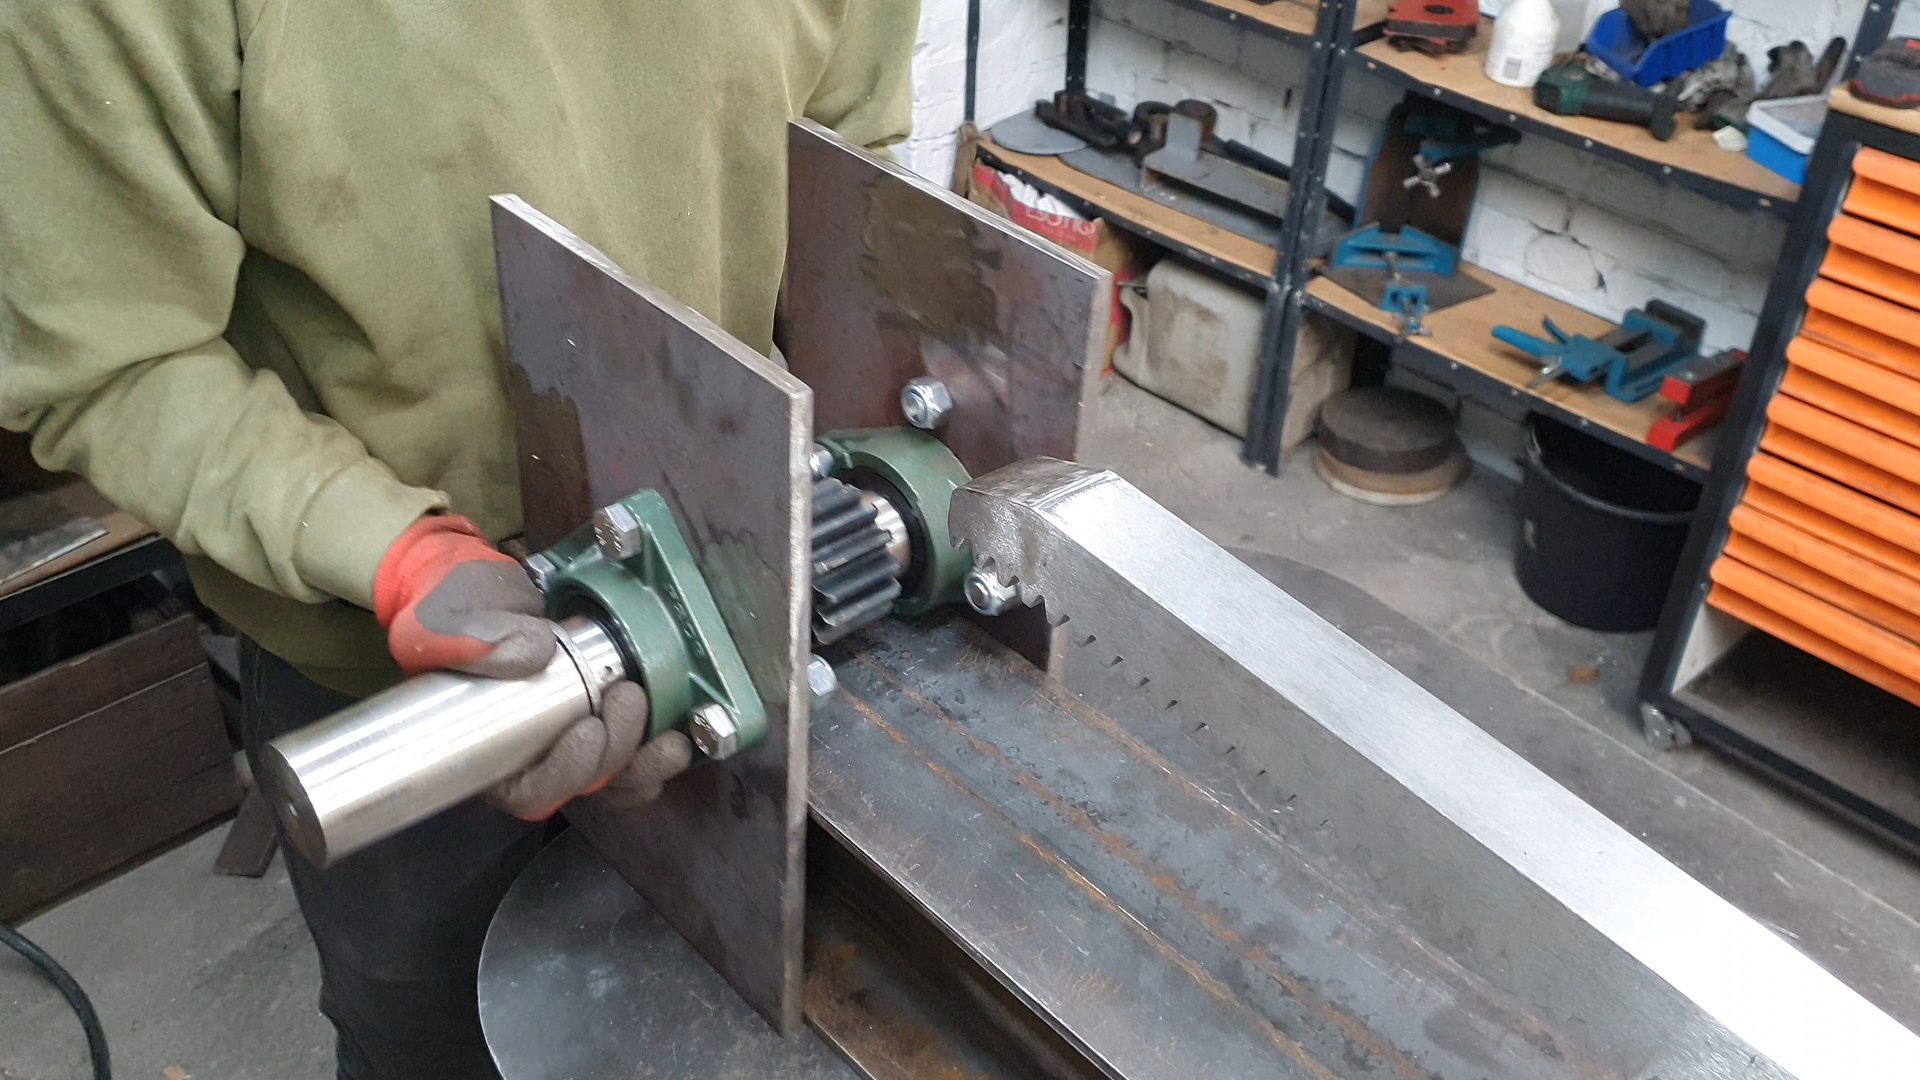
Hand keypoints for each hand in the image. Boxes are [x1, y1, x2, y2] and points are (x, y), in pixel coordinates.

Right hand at [372, 515, 692, 819]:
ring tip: (668, 735)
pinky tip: (677, 725)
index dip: (565, 775)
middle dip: (616, 752)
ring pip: (616, 777)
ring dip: (648, 762)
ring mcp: (568, 738)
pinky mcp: (599, 714)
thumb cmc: (446, 612)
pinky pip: (635, 747)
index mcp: (486, 755)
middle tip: (626, 698)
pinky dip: (658, 744)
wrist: (469, 586)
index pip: (530, 792)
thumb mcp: (441, 622)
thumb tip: (531, 652)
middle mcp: (531, 757)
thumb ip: (470, 639)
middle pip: (584, 785)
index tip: (587, 729)